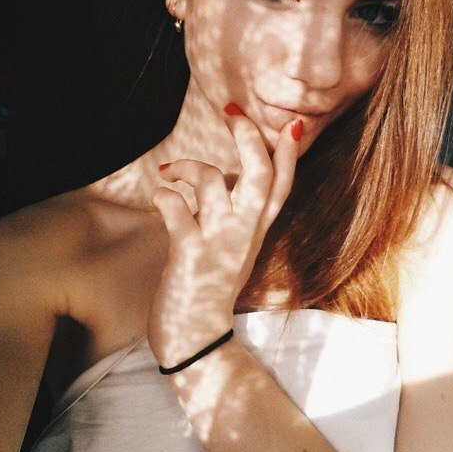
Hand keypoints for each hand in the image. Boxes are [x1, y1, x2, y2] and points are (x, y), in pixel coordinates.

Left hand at [147, 106, 302, 367]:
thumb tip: (231, 174)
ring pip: (215, 183)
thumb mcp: (236, 247)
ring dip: (190, 167)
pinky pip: (177, 211)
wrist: (197, 338)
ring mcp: (219, 243)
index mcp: (257, 231)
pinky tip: (159, 197)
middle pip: (260, 176)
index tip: (293, 124)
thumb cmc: (212, 287)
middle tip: (233, 113)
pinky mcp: (191, 255)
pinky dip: (165, 196)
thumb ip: (238, 213)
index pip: (283, 186)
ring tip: (171, 171)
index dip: (290, 154)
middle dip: (249, 138)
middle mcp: (245, 233)